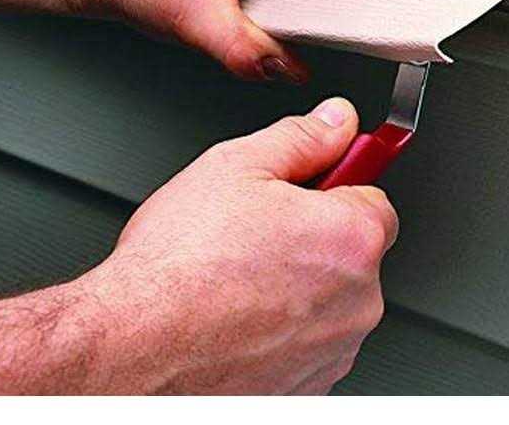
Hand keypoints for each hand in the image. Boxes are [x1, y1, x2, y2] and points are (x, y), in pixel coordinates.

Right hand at [84, 97, 397, 393]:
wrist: (133, 345)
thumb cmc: (178, 265)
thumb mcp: (238, 166)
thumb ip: (303, 137)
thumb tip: (337, 120)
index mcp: (351, 238)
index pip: (375, 196)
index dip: (337, 184)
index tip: (313, 184)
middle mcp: (357, 302)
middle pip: (354, 250)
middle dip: (317, 235)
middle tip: (262, 229)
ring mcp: (333, 351)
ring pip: (331, 299)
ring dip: (300, 285)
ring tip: (241, 274)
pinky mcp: (306, 388)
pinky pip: (309, 341)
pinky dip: (283, 328)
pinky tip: (239, 313)